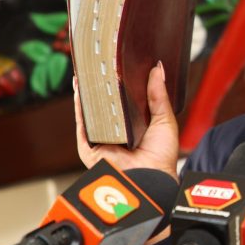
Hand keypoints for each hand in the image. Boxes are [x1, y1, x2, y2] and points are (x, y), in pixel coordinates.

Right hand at [75, 63, 180, 244]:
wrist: (152, 181)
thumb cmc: (162, 159)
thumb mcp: (164, 120)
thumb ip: (158, 95)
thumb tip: (158, 69)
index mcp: (133, 127)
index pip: (122, 102)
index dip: (118, 84)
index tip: (115, 65)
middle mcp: (115, 133)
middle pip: (103, 105)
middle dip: (99, 86)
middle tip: (98, 63)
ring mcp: (101, 140)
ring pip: (90, 113)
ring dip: (86, 92)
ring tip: (86, 70)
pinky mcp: (89, 148)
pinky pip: (82, 125)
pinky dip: (80, 107)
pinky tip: (80, 90)